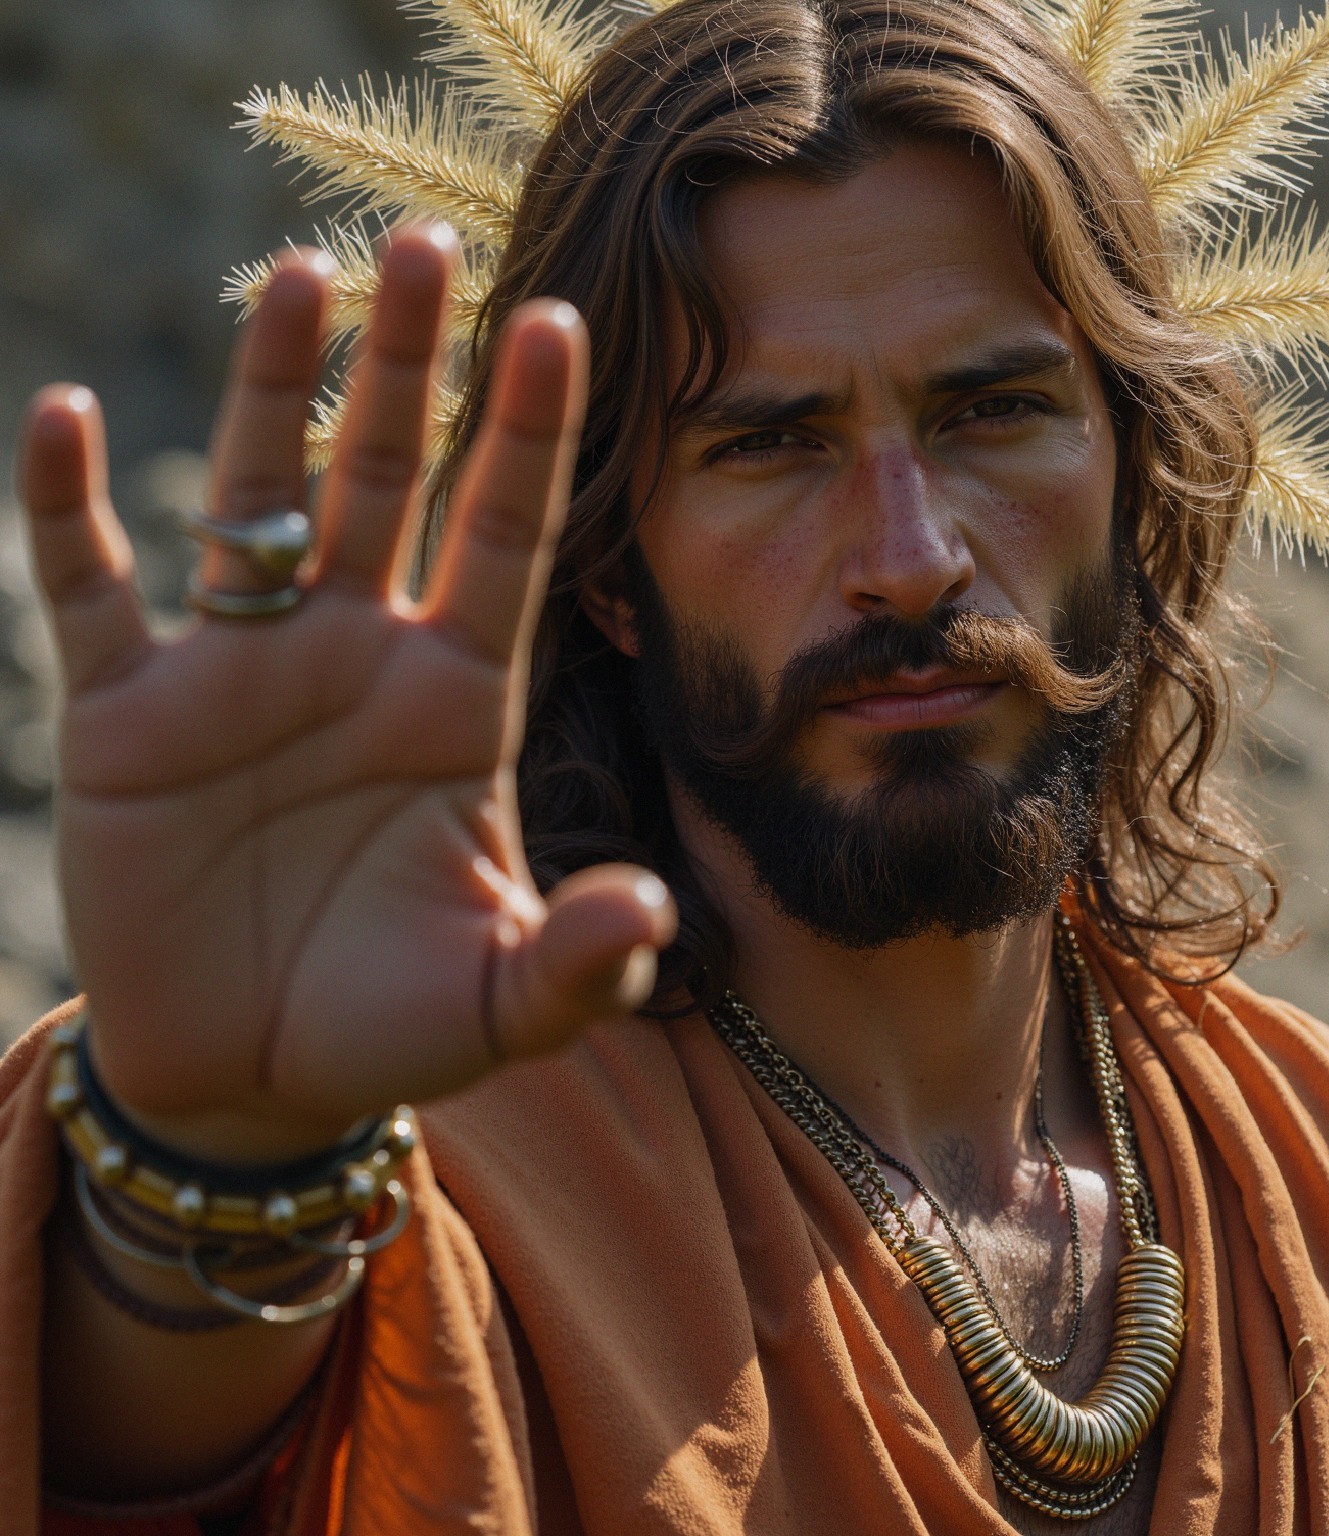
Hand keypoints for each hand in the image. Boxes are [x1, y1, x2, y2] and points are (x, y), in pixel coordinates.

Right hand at [18, 227, 675, 1159]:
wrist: (254, 1077)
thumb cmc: (387, 1027)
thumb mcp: (496, 1007)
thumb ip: (578, 962)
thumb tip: (649, 915)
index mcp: (457, 704)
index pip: (503, 541)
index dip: (528, 437)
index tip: (558, 322)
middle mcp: (356, 661)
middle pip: (389, 480)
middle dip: (408, 367)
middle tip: (426, 244)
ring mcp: (239, 678)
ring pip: (255, 502)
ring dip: (271, 393)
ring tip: (297, 277)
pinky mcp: (128, 722)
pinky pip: (93, 594)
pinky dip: (71, 513)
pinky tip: (63, 417)